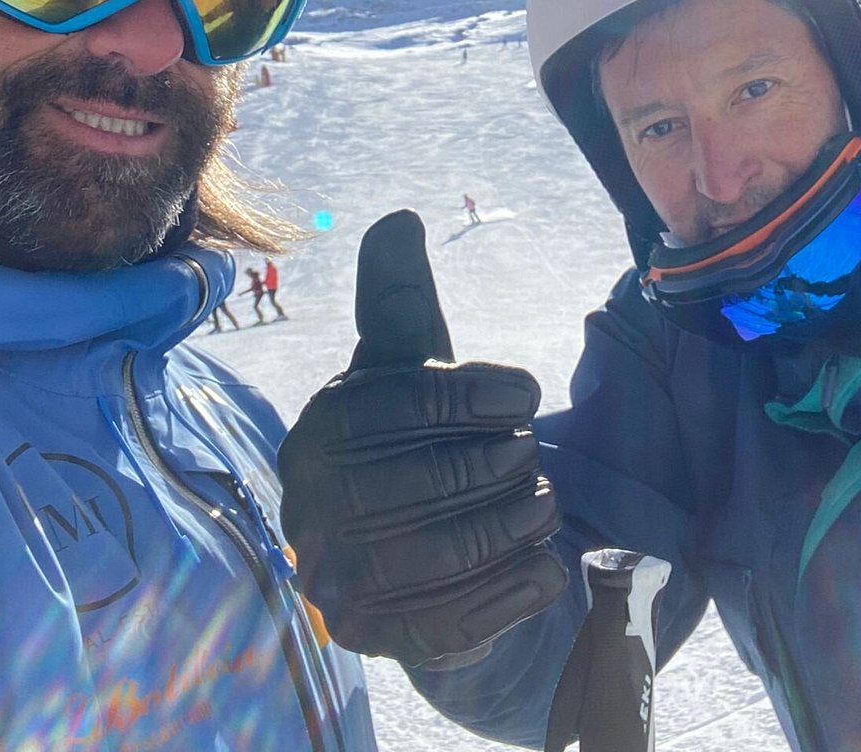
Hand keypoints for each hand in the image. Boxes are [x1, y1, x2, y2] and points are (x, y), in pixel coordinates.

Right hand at [279, 209, 566, 665]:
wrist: (405, 547)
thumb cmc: (410, 436)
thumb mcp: (408, 365)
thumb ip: (402, 299)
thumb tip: (398, 219)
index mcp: (318, 429)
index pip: (401, 405)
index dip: (473, 395)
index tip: (528, 393)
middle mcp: (311, 510)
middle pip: (425, 481)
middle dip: (497, 463)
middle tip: (535, 452)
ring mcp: (340, 584)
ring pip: (443, 554)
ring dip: (512, 524)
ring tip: (547, 501)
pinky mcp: (380, 641)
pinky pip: (454, 623)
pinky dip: (512, 592)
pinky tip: (549, 566)